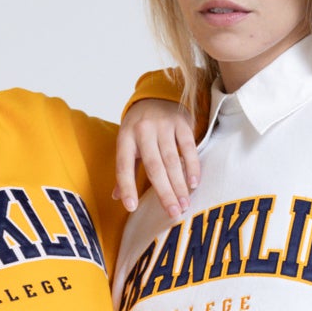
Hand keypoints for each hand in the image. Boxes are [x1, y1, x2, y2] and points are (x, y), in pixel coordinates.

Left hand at [114, 97, 200, 222]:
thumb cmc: (140, 129)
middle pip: (154, 167)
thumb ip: (125, 170)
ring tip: (184, 204)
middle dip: (164, 193)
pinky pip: (188, 147)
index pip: (123, 166)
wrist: (156, 96)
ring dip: (179, 185)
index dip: (127, 187)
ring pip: (172, 161)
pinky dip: (192, 167)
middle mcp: (143, 131)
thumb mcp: (127, 145)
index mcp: (125, 138)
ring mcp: (163, 125)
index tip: (131, 208)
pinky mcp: (181, 122)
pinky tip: (193, 183)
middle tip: (173, 213)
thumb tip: (117, 198)